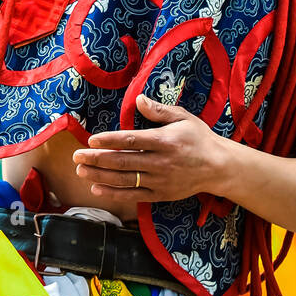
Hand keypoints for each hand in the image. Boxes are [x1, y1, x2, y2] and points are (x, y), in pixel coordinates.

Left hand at [72, 94, 231, 202]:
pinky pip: (133, 195)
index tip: (92, 139)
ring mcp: (159, 181)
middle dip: (97, 159)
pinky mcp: (160, 195)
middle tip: (76, 156)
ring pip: (124, 180)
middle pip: (123, 161)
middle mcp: (160, 162)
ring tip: (80, 170)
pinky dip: (114, 193)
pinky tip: (97, 188)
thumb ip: (159, 110)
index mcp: (165, 141)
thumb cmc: (199, 138)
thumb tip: (138, 99)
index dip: (110, 140)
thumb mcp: (183, 118)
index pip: (132, 141)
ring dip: (100, 176)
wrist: (218, 167)